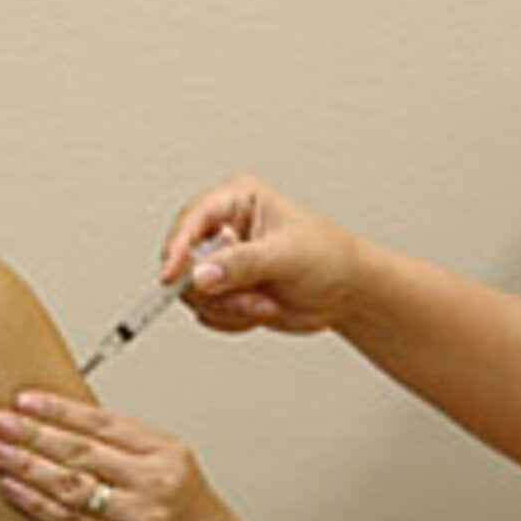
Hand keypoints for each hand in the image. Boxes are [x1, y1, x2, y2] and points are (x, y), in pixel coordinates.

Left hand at [0, 391, 252, 520]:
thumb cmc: (193, 520)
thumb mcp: (174, 468)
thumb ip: (128, 448)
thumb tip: (66, 425)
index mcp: (166, 452)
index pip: (103, 422)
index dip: (58, 409)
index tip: (24, 399)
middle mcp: (154, 482)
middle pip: (80, 450)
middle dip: (32, 432)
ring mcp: (138, 519)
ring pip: (70, 485)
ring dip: (25, 465)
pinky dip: (36, 504)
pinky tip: (11, 489)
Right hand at [163, 175, 370, 334]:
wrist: (347, 293)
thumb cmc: (328, 257)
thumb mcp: (286, 255)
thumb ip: (242, 263)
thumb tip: (202, 274)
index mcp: (236, 201)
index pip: (191, 219)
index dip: (177, 248)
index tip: (173, 276)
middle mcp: (222, 229)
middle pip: (183, 260)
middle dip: (215, 288)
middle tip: (247, 297)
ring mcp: (220, 262)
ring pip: (192, 292)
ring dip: (228, 307)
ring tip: (263, 303)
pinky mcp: (222, 291)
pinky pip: (205, 311)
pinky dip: (231, 319)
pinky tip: (259, 309)